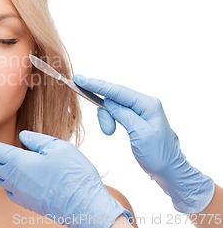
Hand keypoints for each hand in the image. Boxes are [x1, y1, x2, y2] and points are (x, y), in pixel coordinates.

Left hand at [0, 131, 131, 227]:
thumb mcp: (57, 147)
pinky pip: (8, 185)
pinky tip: (3, 173)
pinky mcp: (26, 200)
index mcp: (18, 163)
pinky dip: (1, 176)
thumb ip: (36, 140)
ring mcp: (19, 192)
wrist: (85, 208)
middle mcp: (13, 179)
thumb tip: (23, 137)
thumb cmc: (74, 176)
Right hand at [73, 74, 214, 213]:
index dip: (96, 84)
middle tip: (107, 131)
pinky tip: (111, 130)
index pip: (117, 91)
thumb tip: (108, 101)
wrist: (169, 171)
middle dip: (104, 112)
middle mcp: (144, 103)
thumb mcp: (140, 134)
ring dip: (107, 119)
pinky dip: (110, 120)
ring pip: (112, 106)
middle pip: (113, 97)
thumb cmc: (158, 155)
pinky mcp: (134, 118)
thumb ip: (123, 114)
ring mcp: (139, 110)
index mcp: (148, 104)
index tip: (79, 79)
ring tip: (110, 133)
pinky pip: (116, 112)